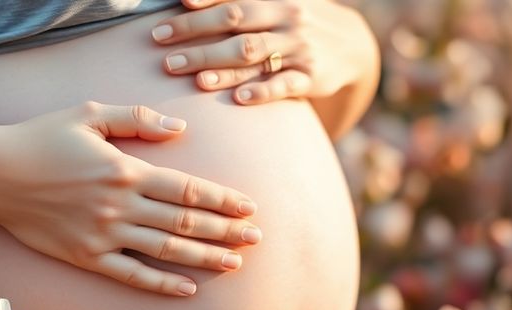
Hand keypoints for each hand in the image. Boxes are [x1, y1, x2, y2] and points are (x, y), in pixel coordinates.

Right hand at [0, 101, 261, 296]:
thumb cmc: (41, 138)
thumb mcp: (89, 113)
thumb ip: (138, 119)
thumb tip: (181, 130)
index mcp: (124, 170)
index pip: (187, 189)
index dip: (223, 199)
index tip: (250, 207)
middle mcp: (119, 206)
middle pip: (184, 222)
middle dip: (225, 231)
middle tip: (257, 239)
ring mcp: (103, 235)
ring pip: (165, 250)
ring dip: (204, 257)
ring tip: (235, 263)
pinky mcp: (85, 256)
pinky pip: (131, 275)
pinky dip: (161, 284)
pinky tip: (188, 288)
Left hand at [151, 0, 369, 105]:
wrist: (349, 45)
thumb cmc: (295, 22)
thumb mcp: (275, 2)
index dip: (201, 5)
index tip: (169, 14)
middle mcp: (286, 19)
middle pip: (236, 24)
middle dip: (196, 35)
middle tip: (162, 47)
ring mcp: (298, 48)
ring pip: (255, 56)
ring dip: (221, 67)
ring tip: (192, 78)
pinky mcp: (310, 78)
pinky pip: (284, 85)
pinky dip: (261, 92)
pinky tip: (238, 99)